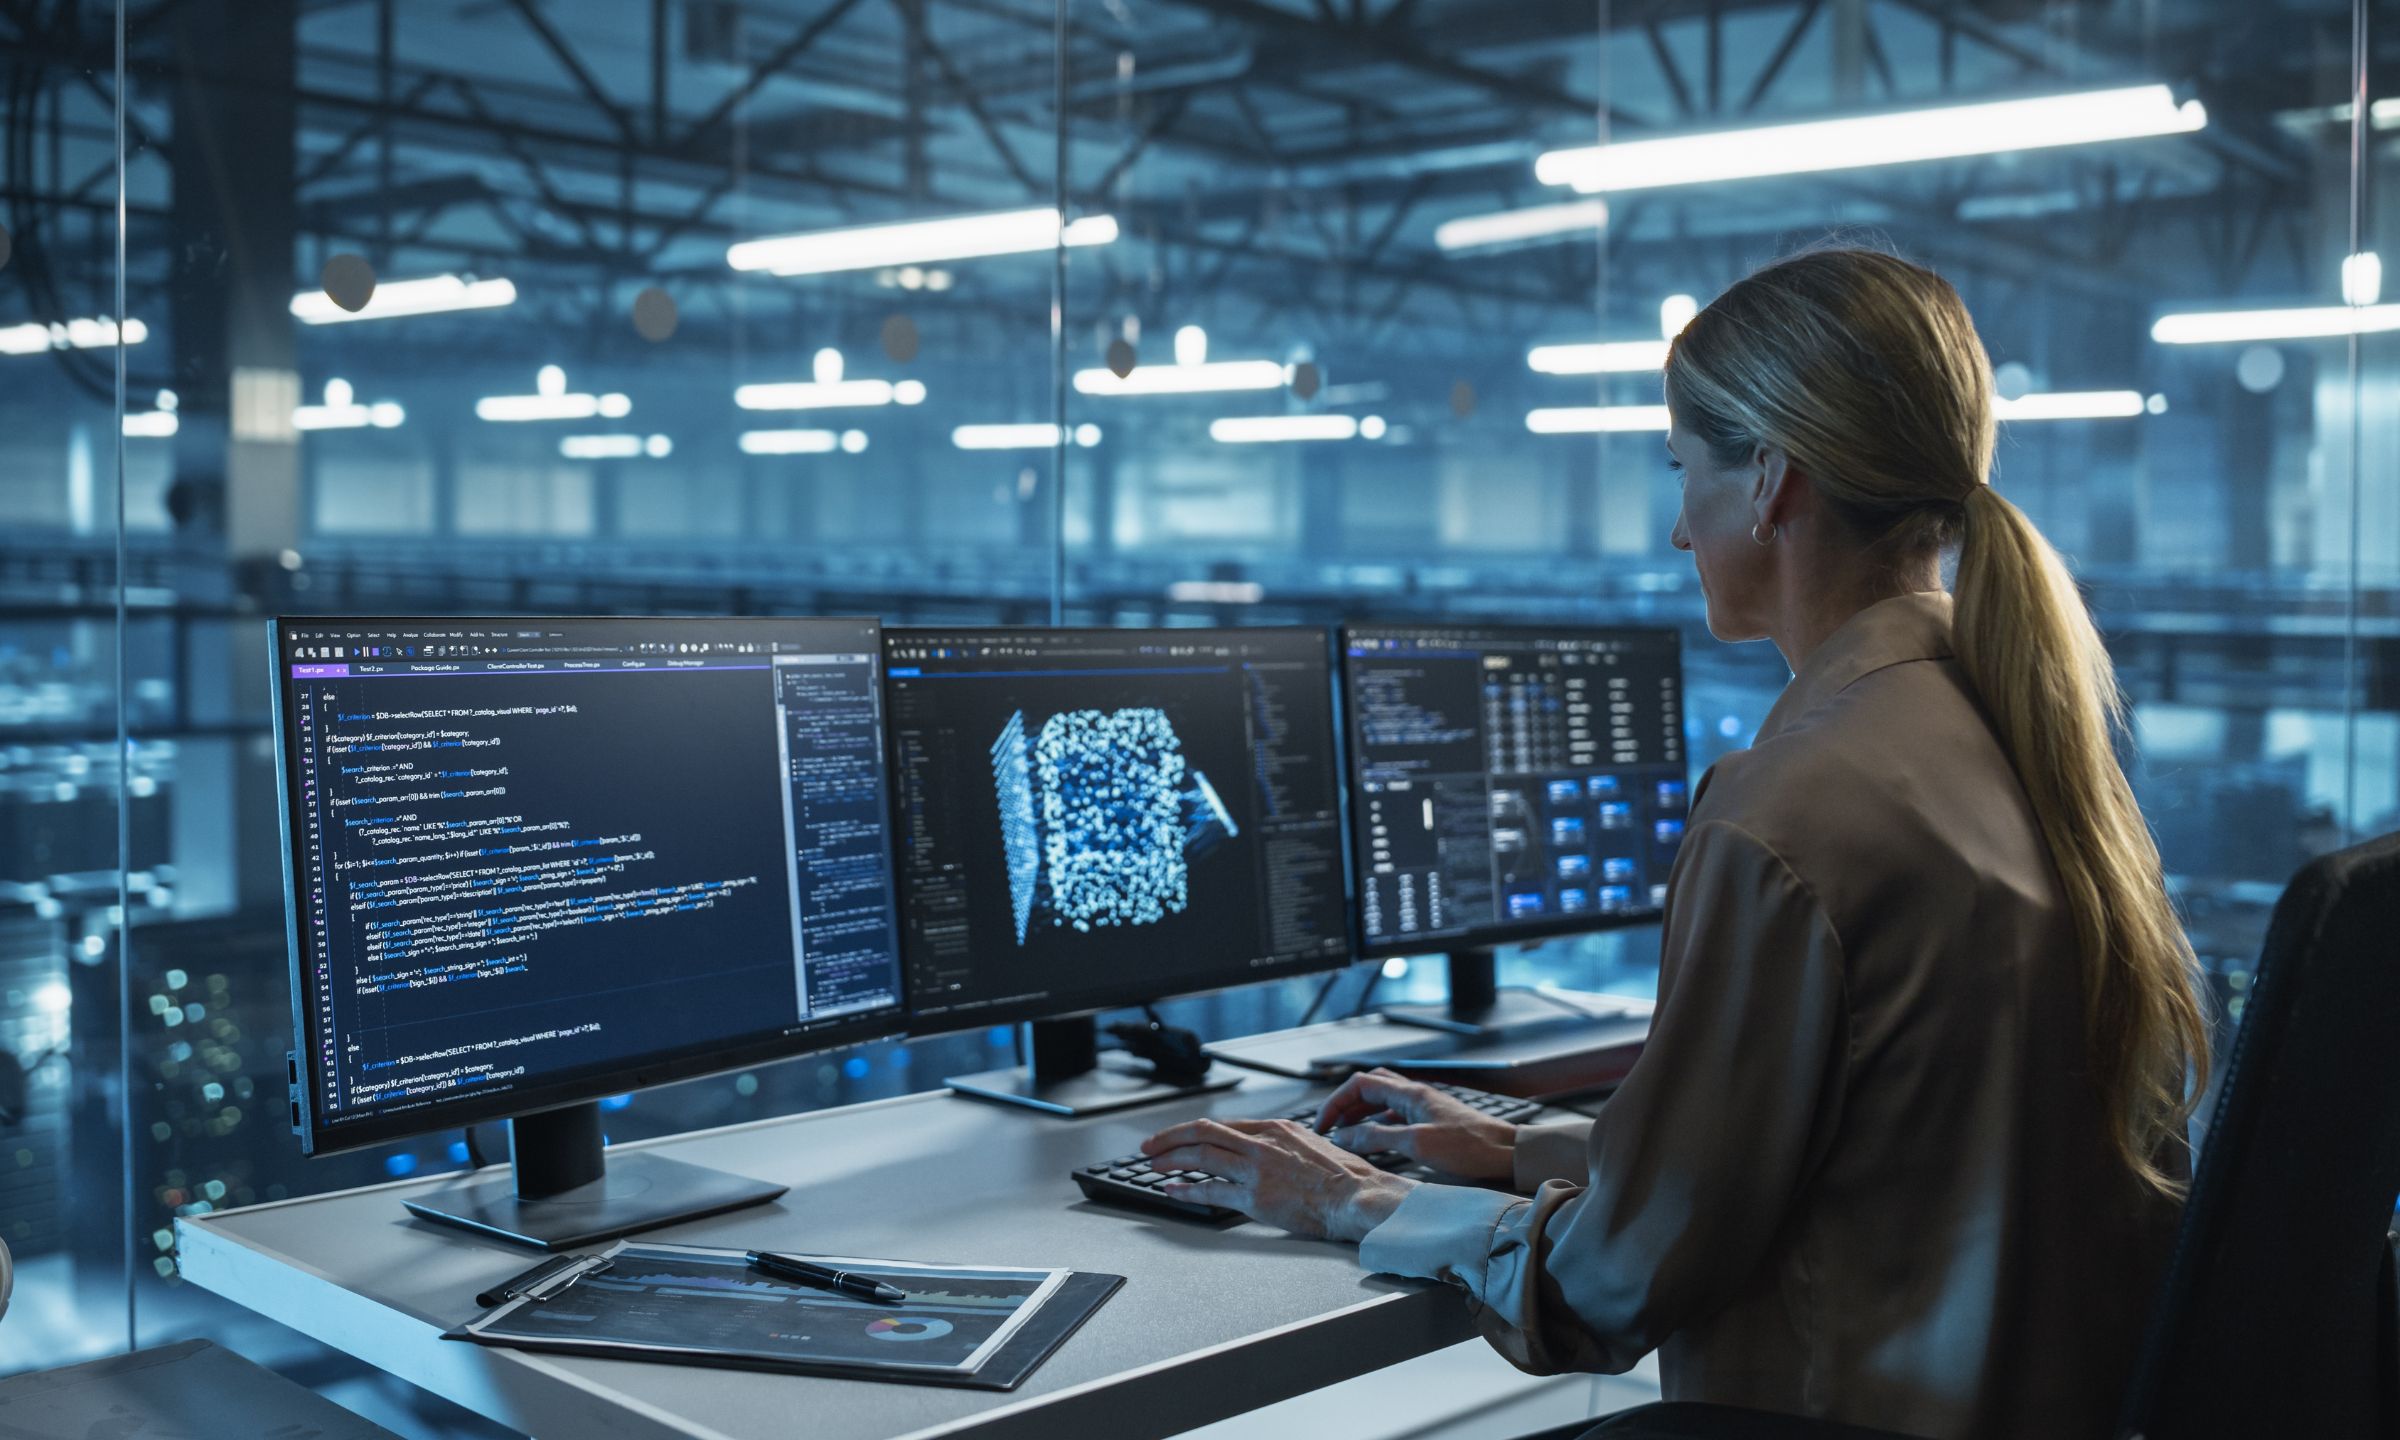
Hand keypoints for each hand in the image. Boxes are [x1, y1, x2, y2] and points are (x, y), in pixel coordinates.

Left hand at [1141, 1118, 1414, 1241]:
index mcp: (1276, 1128)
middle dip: (1170, 1138)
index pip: (1223, 1125)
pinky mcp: (1256, 1197)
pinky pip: (1211, 1190)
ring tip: (1154, 1166)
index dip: (1194, 1130)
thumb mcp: (1313, 1144)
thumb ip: (1286, 1144)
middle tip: (1150, 1147)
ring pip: (1201, 1156)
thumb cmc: (1345, 1177)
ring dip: (1172, 1160)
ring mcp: (1257, 1169)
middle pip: (1203, 1133)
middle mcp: (1262, 1143)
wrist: (1358, 1197)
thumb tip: (1270, 1149)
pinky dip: (1187, 1190)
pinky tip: (1173, 1191)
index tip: (1178, 1136)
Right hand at [1312, 1068, 1517, 1180]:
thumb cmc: (1470, 1147)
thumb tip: (1344, 1136)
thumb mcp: (1418, 1144)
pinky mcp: (1433, 1122)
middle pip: (1369, 1087)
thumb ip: (1377, 1137)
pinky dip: (1378, 1124)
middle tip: (1329, 1126)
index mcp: (1410, 1093)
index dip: (1336, 1102)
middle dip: (1345, 1104)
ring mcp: (1425, 1107)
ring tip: (1346, 1134)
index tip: (1322, 1125)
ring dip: (1361, 1113)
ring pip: (1382, 1101)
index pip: (1360, 1084)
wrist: (1508, 1153)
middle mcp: (1415, 1095)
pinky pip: (1396, 1115)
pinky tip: (1376, 1140)